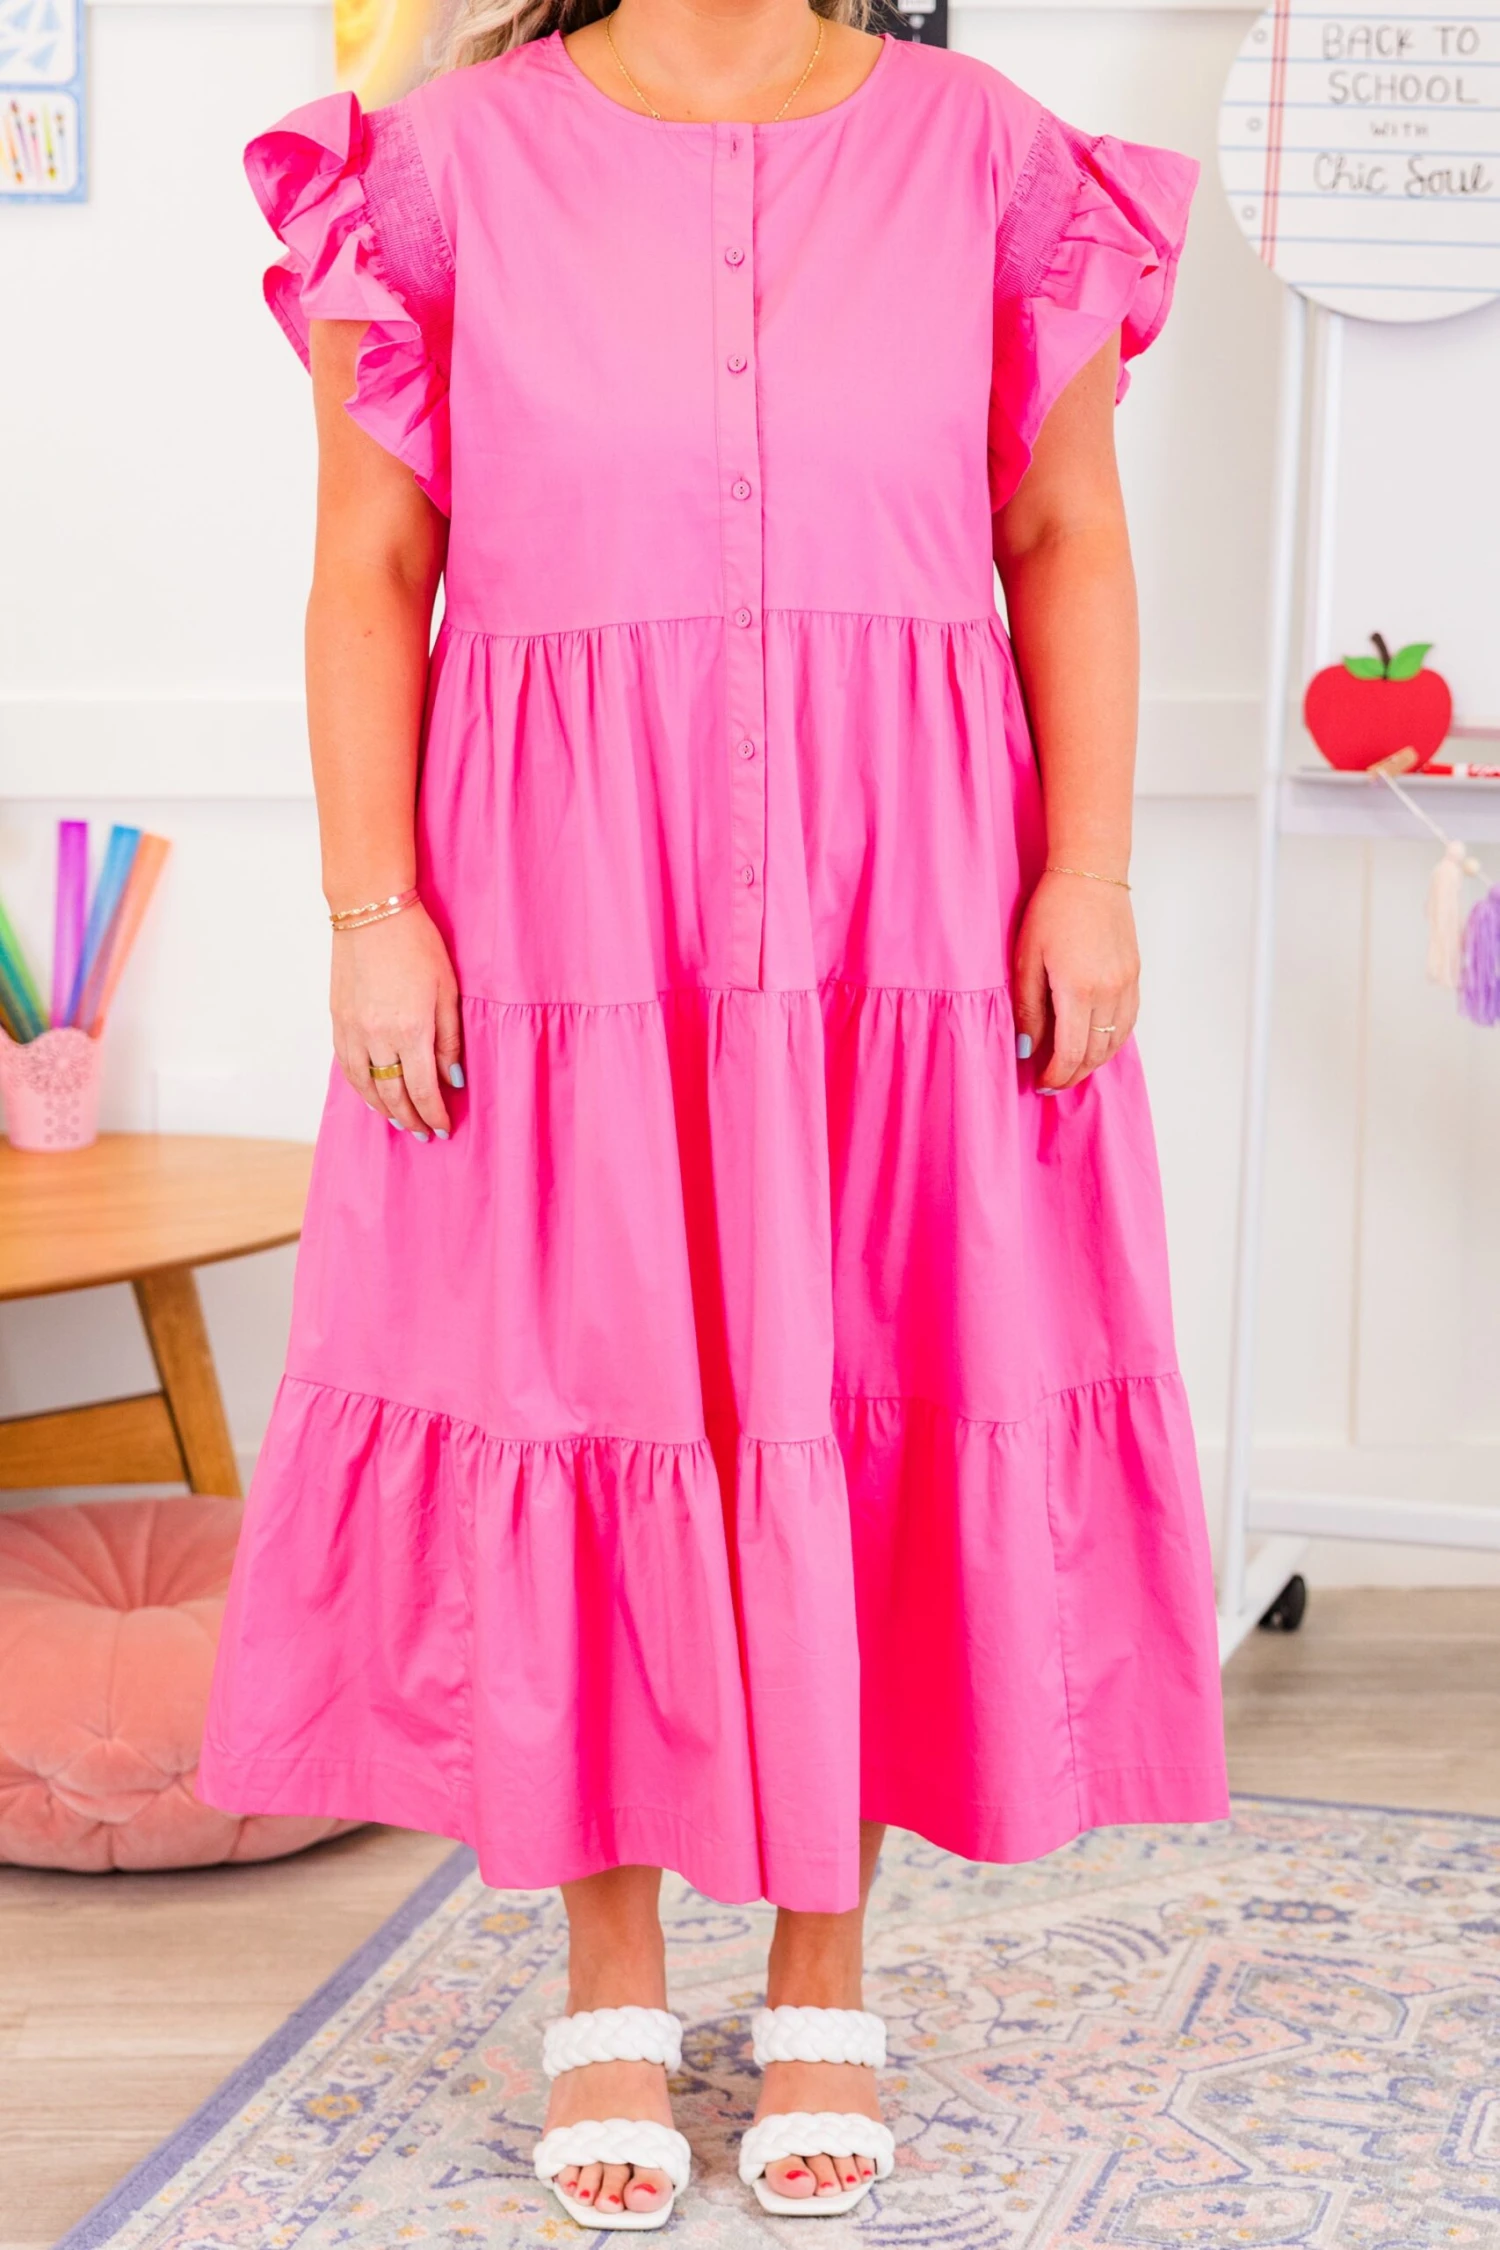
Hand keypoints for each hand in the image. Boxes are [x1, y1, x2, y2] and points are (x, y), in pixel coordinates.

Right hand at [330, 903, 462, 1138]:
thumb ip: (449, 1040)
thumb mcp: (447, 990)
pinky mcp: (337, 1020)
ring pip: (365, 1086)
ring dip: (383, 1109)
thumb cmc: (417, 944)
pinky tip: (371, 1095)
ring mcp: (352, 1030)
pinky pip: (347, 1067)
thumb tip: (453, 1079)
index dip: (434, 1114)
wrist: (371, 911)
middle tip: (424, 1134)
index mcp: (410, 1030)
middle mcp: (377, 1037)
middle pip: (392, 1095)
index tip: (444, 1128)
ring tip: (400, 1121)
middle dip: (410, 1119)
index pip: (422, 1090)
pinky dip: (360, 1087)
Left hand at [1012, 869, 1139, 1091]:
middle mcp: (1109, 992)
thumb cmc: (1053, 909)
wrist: (1091, 872)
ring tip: (1071, 1067)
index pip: (1071, 1053)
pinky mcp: (1135, 975)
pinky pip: (1127, 1022)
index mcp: (1079, 990)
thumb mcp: (1026, 959)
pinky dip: (1111, 1041)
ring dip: (1094, 1062)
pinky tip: (1094, 1043)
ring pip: (1115, 1042)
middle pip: (1095, 1053)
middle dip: (1073, 1074)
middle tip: (1052, 1082)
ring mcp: (1127, 984)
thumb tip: (1027, 1049)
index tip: (1041, 1083)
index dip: (1057, 1076)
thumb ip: (1027, 1009)